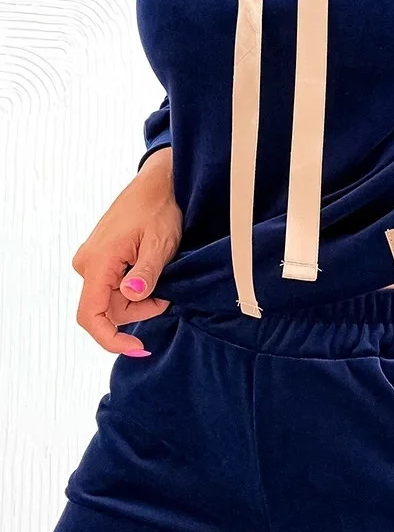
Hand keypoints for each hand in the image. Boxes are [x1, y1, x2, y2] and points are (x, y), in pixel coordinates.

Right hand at [71, 147, 181, 354]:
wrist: (156, 184)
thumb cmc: (159, 209)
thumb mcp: (160, 243)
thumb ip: (147, 273)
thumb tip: (132, 294)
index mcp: (97, 263)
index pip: (91, 316)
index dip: (111, 339)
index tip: (137, 346)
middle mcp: (87, 264)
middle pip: (108, 310)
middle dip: (140, 309)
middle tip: (169, 292)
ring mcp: (92, 261)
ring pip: (113, 299)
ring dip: (141, 297)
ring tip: (162, 272)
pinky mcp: (101, 258)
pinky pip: (114, 285)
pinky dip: (136, 286)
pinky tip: (152, 270)